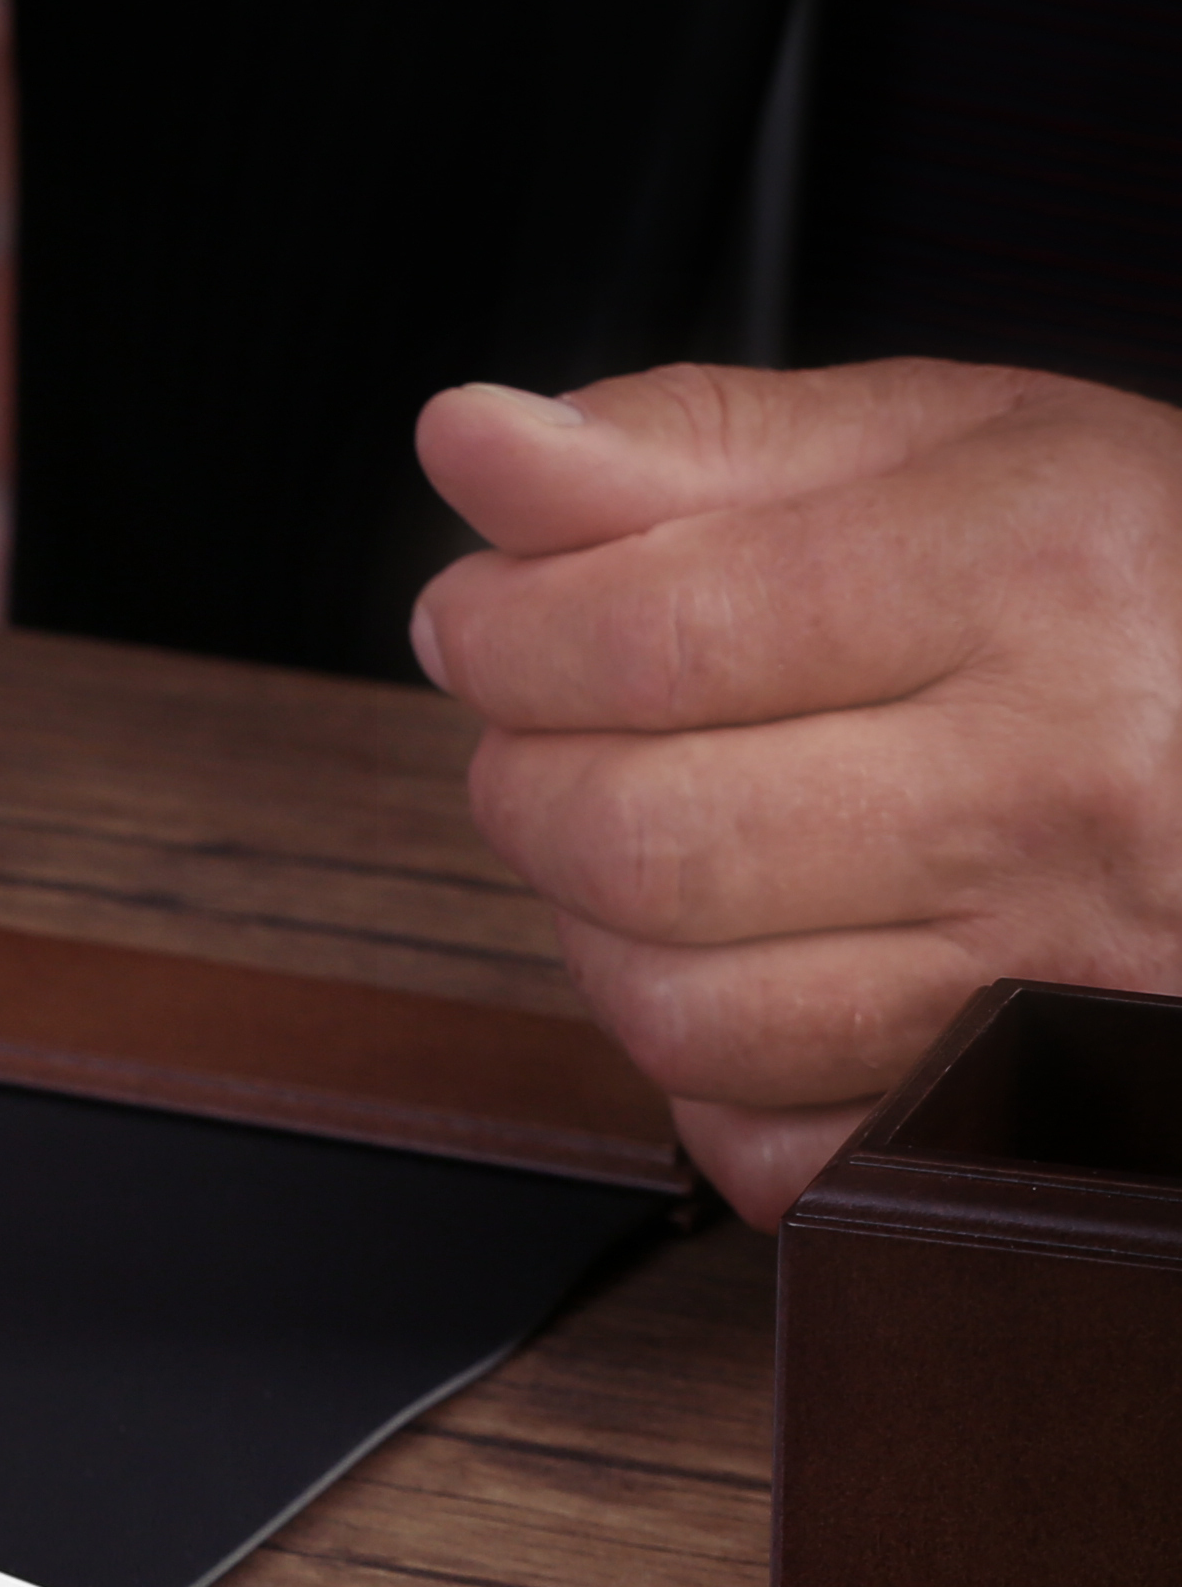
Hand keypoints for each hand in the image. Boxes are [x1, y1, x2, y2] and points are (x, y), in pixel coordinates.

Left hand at [413, 362, 1181, 1221]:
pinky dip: (708, 1073)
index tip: (483, 619)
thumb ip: (696, 443)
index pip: (645, 638)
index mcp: (1033, 576)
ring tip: (661, 835)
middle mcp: (1054, 783)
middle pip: (635, 839)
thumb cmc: (1141, 580)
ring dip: (602, 931)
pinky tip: (761, 957)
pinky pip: (762, 1145)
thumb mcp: (955, 447)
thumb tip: (472, 441)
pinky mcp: (1023, 1107)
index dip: (502, 633)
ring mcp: (1048, 967)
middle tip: (560, 732)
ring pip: (674, 1012)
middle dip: (530, 783)